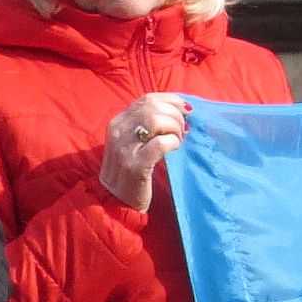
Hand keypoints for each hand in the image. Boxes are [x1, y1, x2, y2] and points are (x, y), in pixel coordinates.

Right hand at [99, 95, 189, 211]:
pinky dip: (172, 142)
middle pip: (153, 107)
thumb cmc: (131, 171)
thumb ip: (148, 125)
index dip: (171, 101)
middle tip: (184, 130)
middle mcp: (118, 131)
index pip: (147, 99)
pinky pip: (160, 143)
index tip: (186, 110)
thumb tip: (182, 110)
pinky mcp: (134, 166)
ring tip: (179, 140)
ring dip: (175, 128)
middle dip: (175, 115)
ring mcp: (124, 148)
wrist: (115, 202)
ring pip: (155, 120)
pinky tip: (175, 148)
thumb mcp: (132, 142)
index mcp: (117, 122)